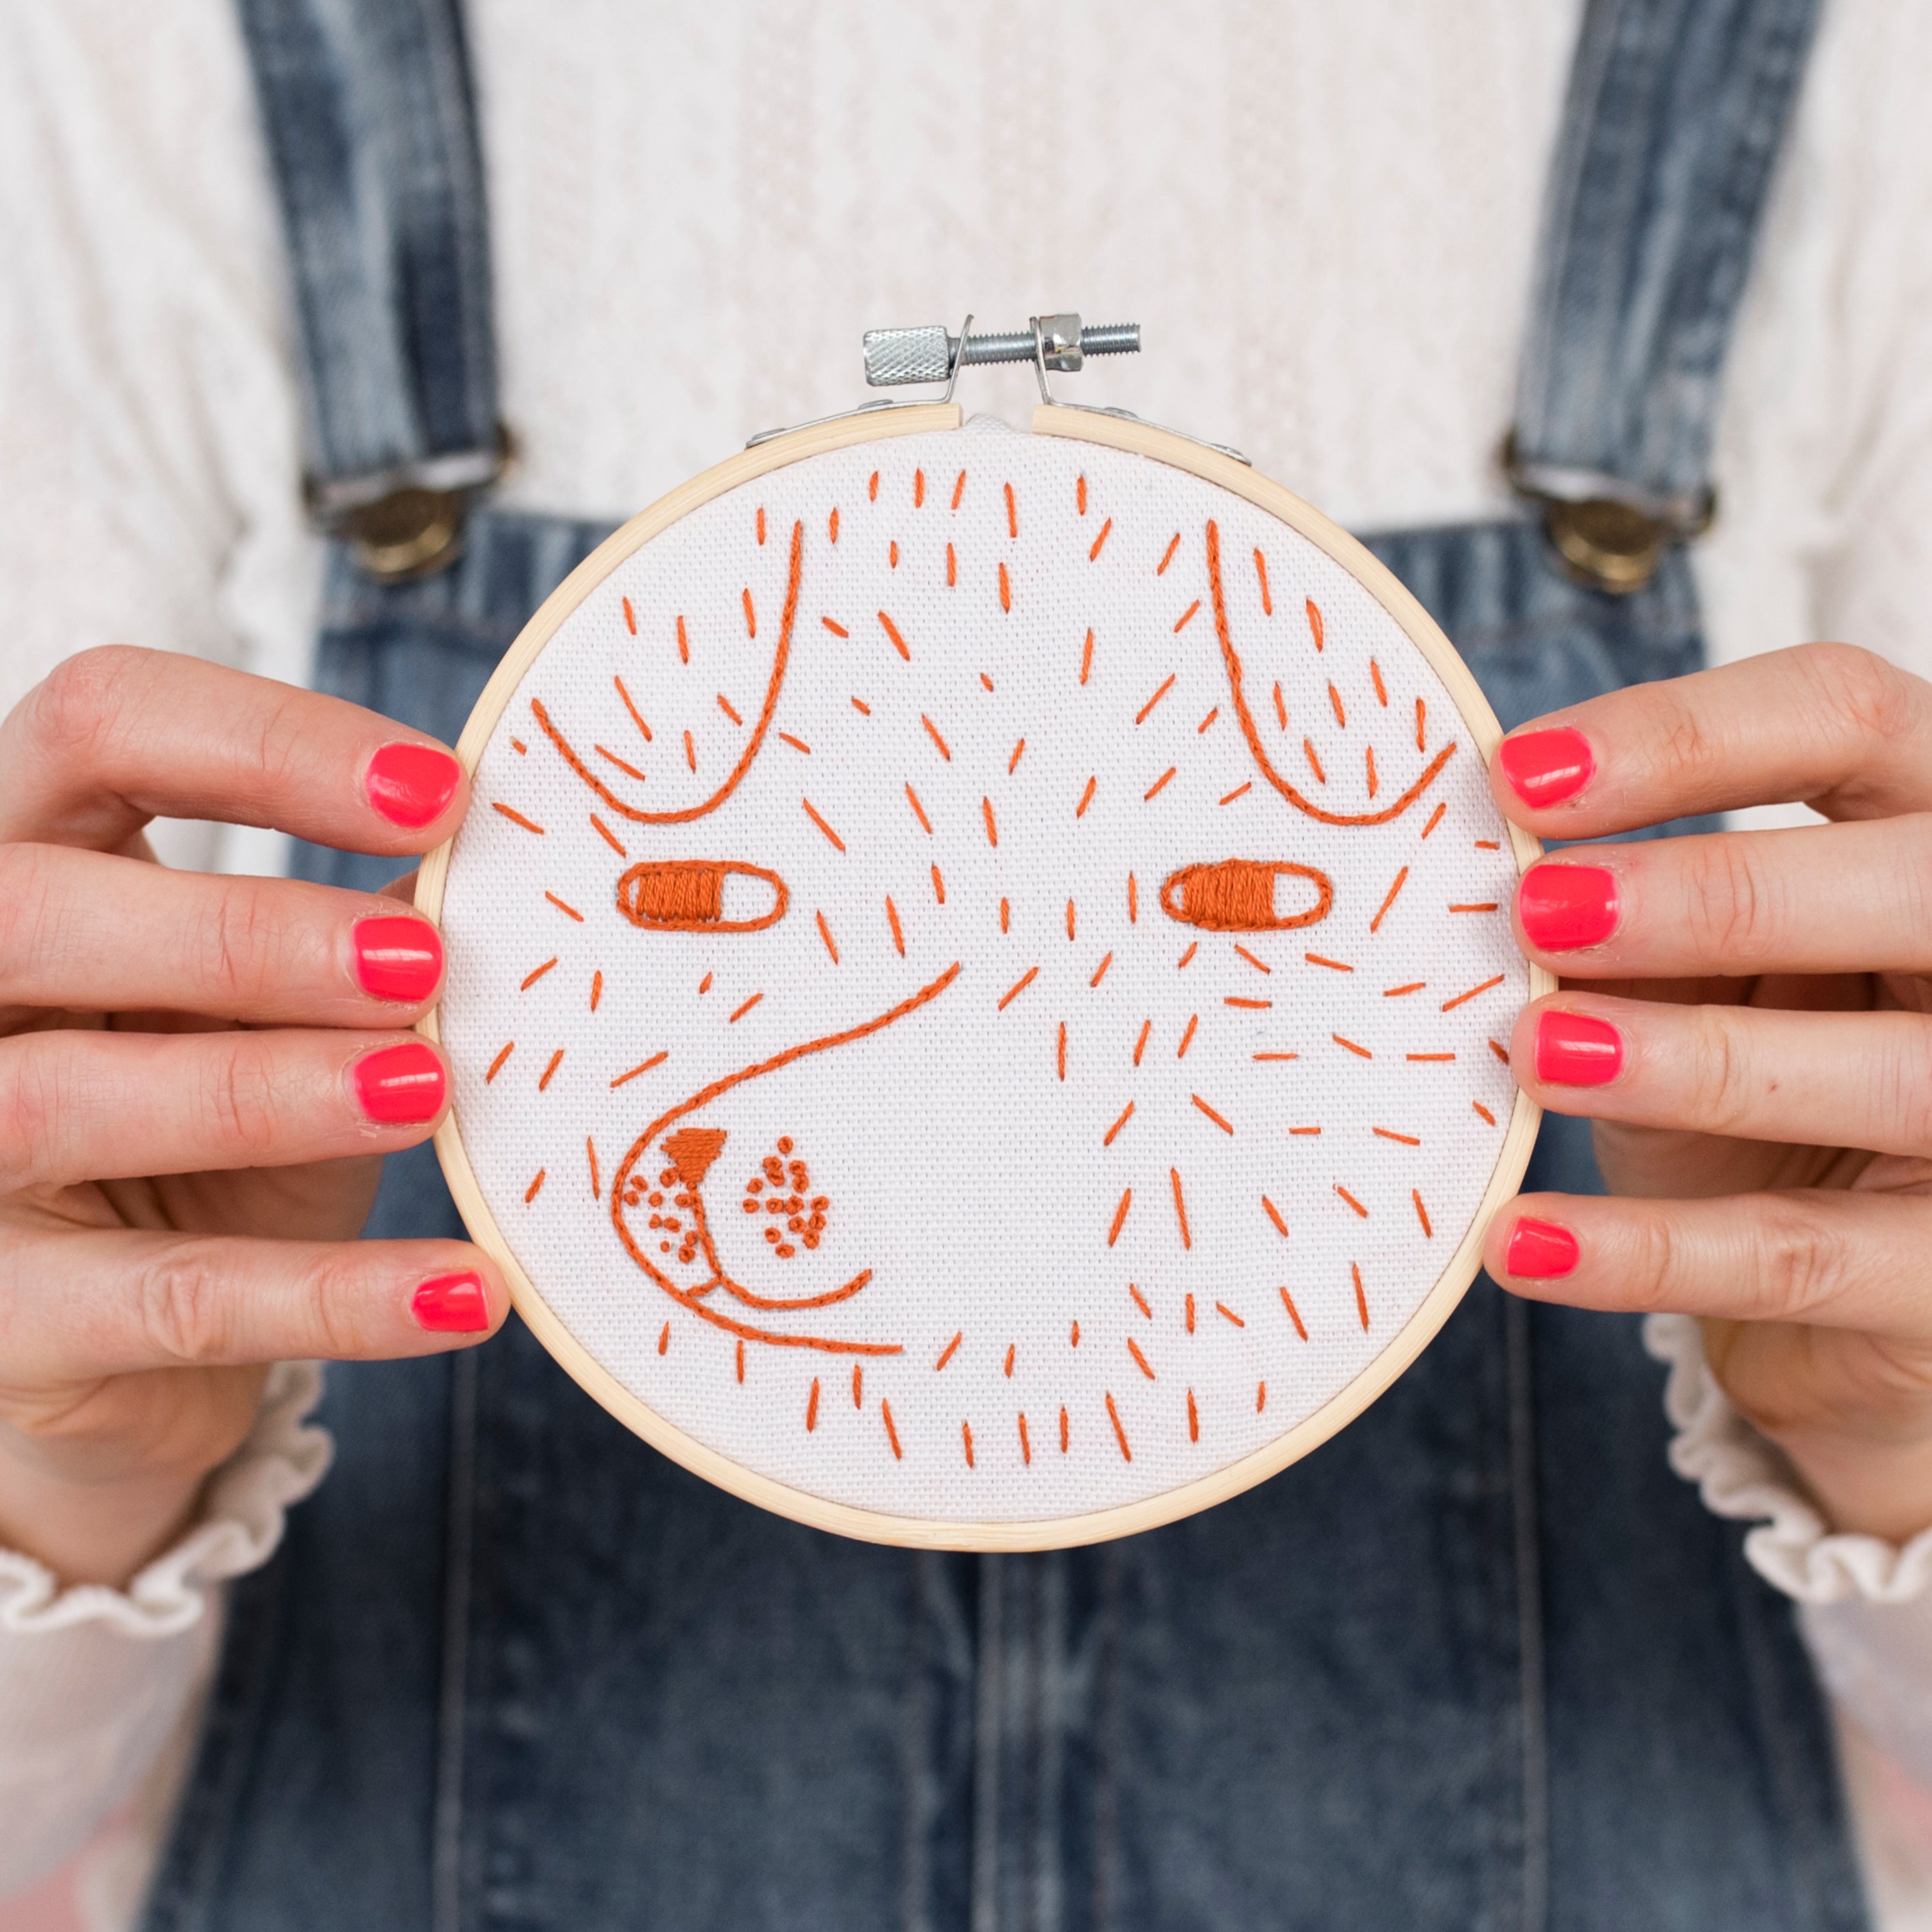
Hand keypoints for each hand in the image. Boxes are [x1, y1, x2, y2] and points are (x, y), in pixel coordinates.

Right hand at [0, 647, 505, 1587]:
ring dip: (268, 1091)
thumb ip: (378, 926)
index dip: (267, 740)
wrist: (140, 1356)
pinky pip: (165, 1302)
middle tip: (421, 961)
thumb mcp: (297, 1009)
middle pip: (33, 906)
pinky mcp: (5, 1326)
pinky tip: (466, 1290)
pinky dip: (334, 1297)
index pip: (101, 725)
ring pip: (61, 1098)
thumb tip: (540, 859)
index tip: (441, 794)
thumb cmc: (227, 1135)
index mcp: (34, 856)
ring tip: (428, 1093)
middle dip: (241, 930)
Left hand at [1484, 642, 1931, 1540]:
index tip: (1517, 776)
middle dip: (1714, 893)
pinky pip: (1803, 1258)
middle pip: (1904, 883)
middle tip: (1538, 909)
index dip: (1686, 735)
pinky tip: (1520, 1241)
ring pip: (1881, 1073)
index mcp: (1926, 831)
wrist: (1821, 1292)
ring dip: (1689, 1060)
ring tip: (1533, 1052)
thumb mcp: (1692, 981)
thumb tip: (1493, 891)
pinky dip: (1650, 1252)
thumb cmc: (1750, 1083)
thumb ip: (1626, 930)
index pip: (1846, 720)